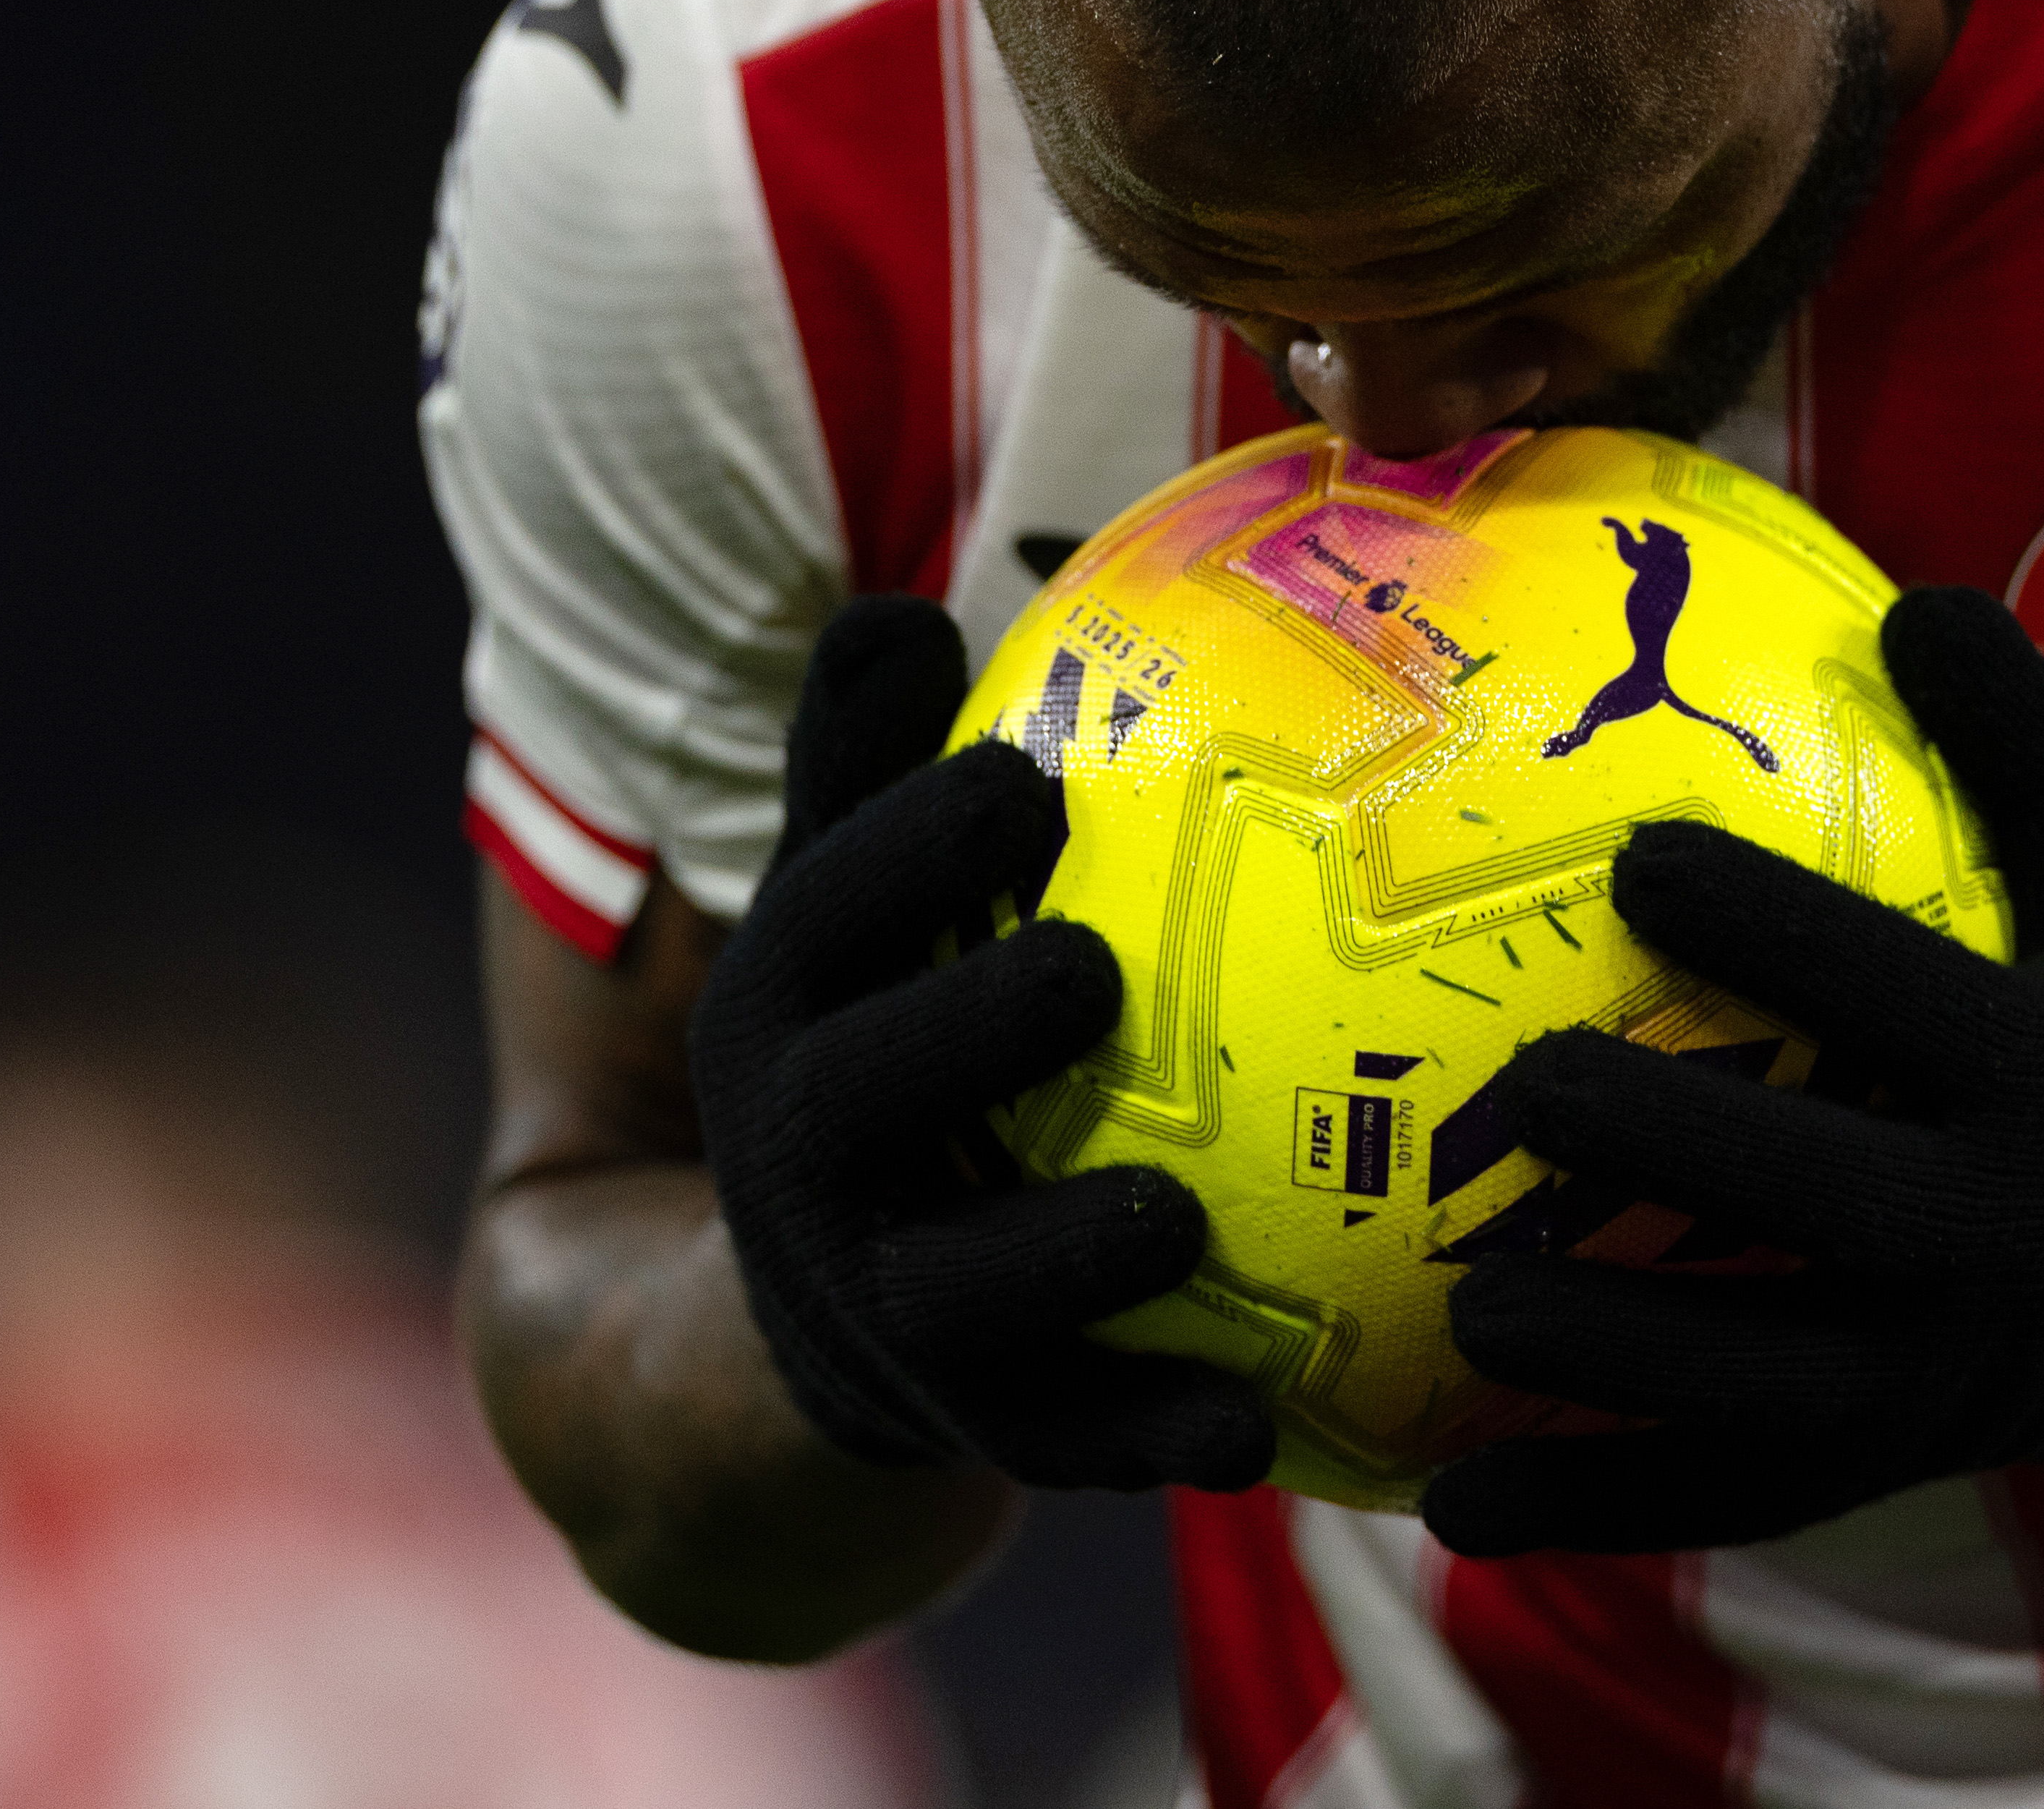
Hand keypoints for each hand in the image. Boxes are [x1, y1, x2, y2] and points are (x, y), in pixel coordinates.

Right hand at [690, 596, 1273, 1489]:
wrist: (793, 1319)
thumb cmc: (884, 1033)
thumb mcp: (849, 906)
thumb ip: (872, 768)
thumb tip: (897, 604)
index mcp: (788, 1006)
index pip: (824, 910)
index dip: (907, 846)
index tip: (1022, 780)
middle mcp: (804, 1156)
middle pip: (858, 1098)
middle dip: (962, 1033)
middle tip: (1084, 972)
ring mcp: (872, 1301)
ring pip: (953, 1289)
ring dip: (1059, 1255)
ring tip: (1175, 1218)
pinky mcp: (954, 1424)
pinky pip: (1052, 1439)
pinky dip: (1144, 1437)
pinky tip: (1255, 1431)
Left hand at [1421, 587, 2043, 1556]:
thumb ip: (2036, 737)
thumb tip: (1916, 599)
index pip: (1893, 993)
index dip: (1768, 930)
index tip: (1636, 860)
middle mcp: (2005, 1239)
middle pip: (1816, 1196)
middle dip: (1666, 1144)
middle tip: (1517, 1084)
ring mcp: (1947, 1376)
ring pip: (1758, 1379)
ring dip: (1606, 1353)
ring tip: (1459, 1304)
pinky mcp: (1897, 1461)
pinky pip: (1734, 1496)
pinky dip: (1599, 1509)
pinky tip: (1457, 1501)